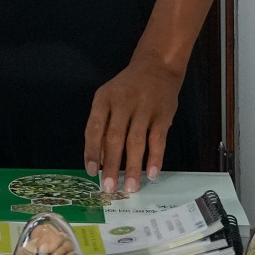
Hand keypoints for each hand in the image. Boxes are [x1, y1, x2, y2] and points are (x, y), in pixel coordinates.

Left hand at [83, 57, 183, 193]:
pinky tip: (152, 173)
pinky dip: (155, 158)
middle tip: (109, 188)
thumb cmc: (127, 88)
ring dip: (133, 167)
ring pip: (137, 142)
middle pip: (114, 138)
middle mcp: (123, 103)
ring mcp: (144, 109)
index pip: (94, 128)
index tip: (91, 172)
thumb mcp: (109, 98)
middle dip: (111, 165)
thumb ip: (102, 125)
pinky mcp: (163, 115)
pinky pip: (158, 140)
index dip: (91, 151)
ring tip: (130, 187)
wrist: (157, 67)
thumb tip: (98, 159)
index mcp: (104, 99)